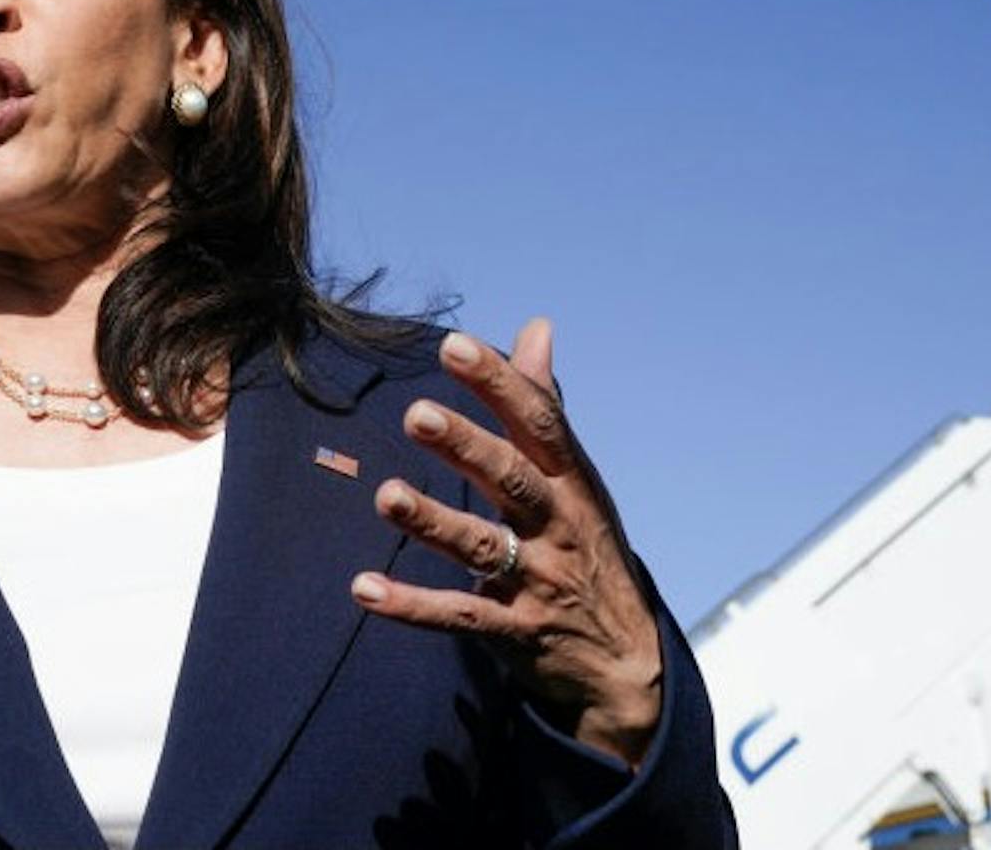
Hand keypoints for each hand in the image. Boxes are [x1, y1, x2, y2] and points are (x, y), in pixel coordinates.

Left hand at [350, 320, 662, 764]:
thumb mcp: (578, 477)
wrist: (627, 661)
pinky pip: (458, 616)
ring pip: (480, 547)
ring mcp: (536, 581)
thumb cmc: (588, 548)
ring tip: (386, 495)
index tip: (454, 345)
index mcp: (572, 482)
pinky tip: (364, 589)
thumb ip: (544, 405)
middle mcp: (557, 525)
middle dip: (466, 446)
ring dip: (433, 521)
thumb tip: (535, 328)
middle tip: (416, 415)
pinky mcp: (513, 630)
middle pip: (511, 479)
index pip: (538, 422)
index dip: (498, 383)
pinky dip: (410, 606)